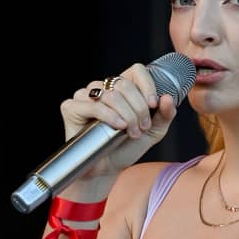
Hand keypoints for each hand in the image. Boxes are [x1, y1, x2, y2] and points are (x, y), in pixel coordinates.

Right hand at [60, 62, 176, 177]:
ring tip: (132, 132)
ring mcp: (85, 96)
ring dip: (127, 115)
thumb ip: (165, 114)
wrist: (108, 169)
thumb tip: (167, 97)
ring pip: (111, 95)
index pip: (136, 70)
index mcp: (122, 87)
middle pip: (125, 85)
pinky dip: (109, 116)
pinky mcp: (71, 108)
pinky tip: (118, 127)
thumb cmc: (128, 146)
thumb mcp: (154, 131)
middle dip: (139, 108)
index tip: (153, 105)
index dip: (147, 85)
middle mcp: (103, 88)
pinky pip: (93, 106)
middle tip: (142, 127)